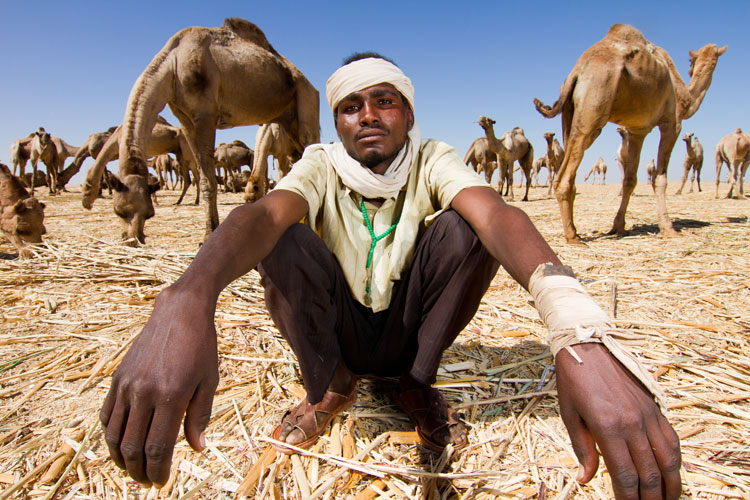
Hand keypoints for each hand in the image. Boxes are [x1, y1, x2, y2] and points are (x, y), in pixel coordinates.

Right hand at [100, 286, 218, 486]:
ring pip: (114, 435)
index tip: (161, 483)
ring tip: (132, 470)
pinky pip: (107, 415)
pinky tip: (122, 444)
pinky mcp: (117, 377)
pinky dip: (111, 436)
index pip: (157, 448)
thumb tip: (196, 449)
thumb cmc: (201, 347)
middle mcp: (144, 392)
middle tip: (148, 482)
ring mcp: (127, 385)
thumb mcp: (209, 381)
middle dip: (138, 472)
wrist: (179, 312)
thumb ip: (200, 417)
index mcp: (171, 396)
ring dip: (120, 459)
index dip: (158, 471)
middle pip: (132, 447)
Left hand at [555, 343, 680, 499]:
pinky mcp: (654, 407)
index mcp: (608, 427)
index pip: (625, 474)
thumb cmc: (573, 380)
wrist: (588, 345)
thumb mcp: (570, 414)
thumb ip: (582, 449)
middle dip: (650, 497)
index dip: (628, 497)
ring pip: (667, 458)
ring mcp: (647, 415)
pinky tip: (672, 472)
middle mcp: (632, 423)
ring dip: (669, 484)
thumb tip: (585, 479)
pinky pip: (671, 439)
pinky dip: (675, 460)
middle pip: (649, 472)